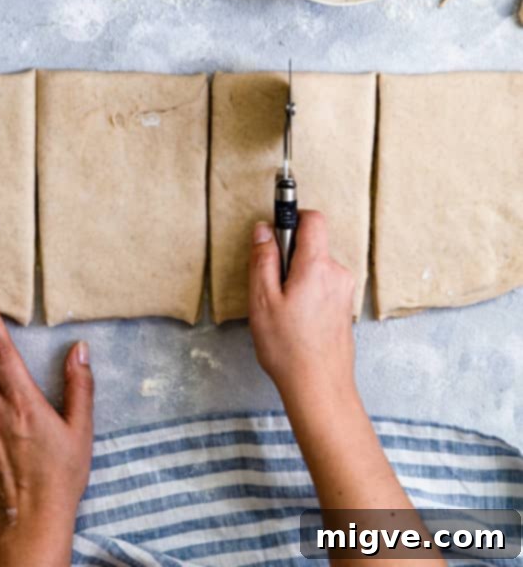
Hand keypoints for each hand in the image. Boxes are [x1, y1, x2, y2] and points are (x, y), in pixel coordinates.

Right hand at [249, 211, 356, 419]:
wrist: (319, 388)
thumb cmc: (289, 348)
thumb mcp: (262, 300)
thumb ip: (263, 258)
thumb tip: (263, 229)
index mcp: (317, 266)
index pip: (313, 219)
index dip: (293, 218)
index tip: (276, 231)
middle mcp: (337, 274)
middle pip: (313, 244)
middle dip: (290, 255)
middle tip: (272, 285)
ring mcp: (343, 291)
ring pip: (316, 266)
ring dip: (298, 276)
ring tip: (283, 309)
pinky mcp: (344, 307)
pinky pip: (323, 284)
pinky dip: (308, 292)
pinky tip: (296, 319)